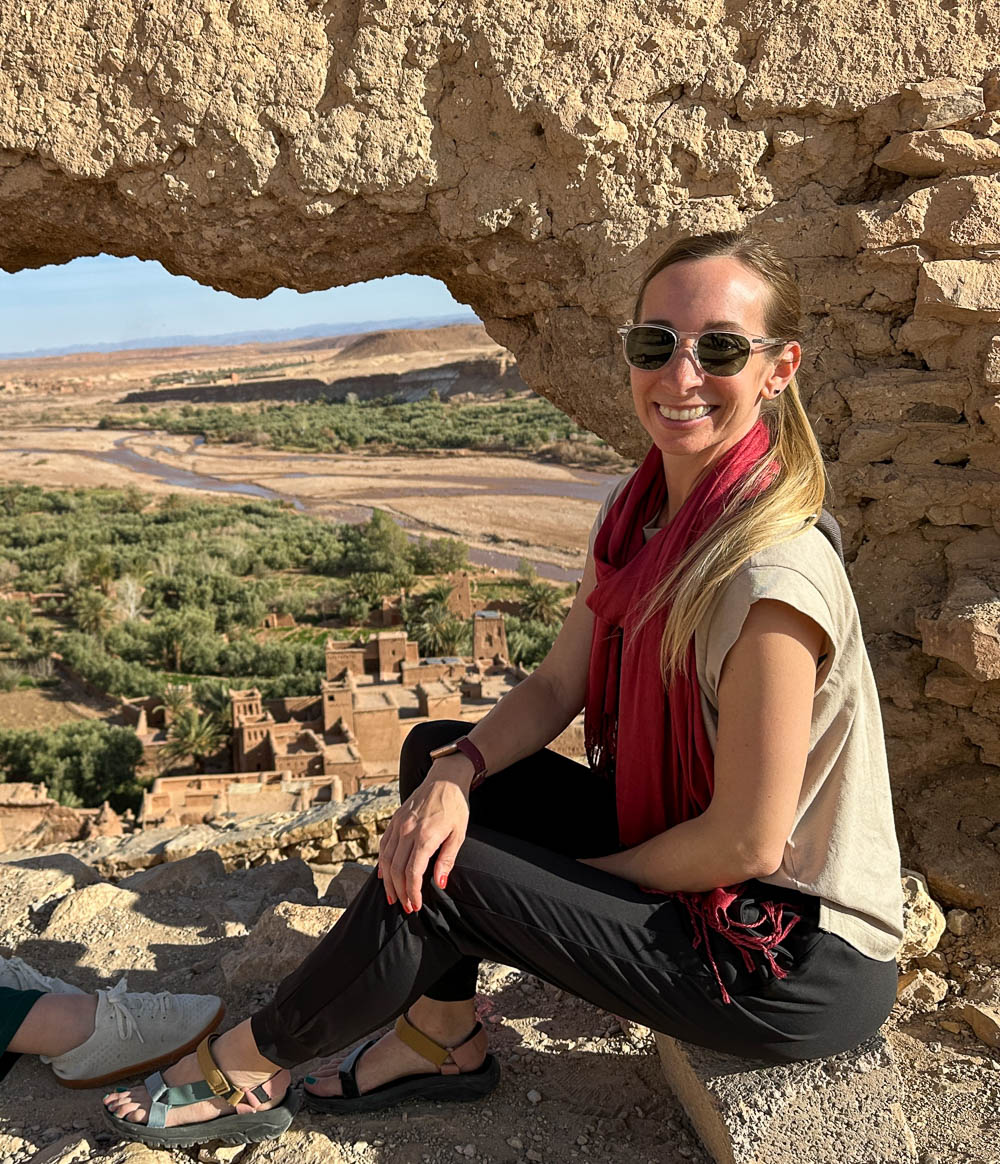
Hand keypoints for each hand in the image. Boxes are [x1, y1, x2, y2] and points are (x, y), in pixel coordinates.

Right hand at [378, 757, 472, 911]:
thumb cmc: (455, 806)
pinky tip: (384, 875)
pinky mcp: (394, 820)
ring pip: (386, 859)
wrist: (445, 778)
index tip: (416, 905)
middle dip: (400, 891)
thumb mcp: (459, 833)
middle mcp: (407, 830)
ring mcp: (398, 824)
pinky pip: (383, 845)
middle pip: (396, 869)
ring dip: (388, 881)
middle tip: (406, 906)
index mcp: (425, 835)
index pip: (412, 872)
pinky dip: (382, 863)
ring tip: (393, 896)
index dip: (412, 892)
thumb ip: (447, 859)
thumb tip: (439, 883)